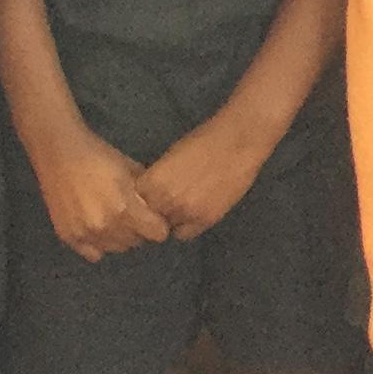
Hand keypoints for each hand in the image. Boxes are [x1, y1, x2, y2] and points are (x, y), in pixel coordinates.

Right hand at [28, 122, 169, 262]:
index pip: (158, 234)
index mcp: (125, 209)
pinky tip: (96, 227)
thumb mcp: (131, 169)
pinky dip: (97, 243)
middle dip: (137, 230)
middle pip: (136, 242)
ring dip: (118, 237)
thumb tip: (160, 208)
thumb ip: (147, 193)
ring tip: (111, 218)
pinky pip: (93, 253)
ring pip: (115, 248)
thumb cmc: (98, 156)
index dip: (158, 224)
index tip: (152, 216)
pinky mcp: (68, 236)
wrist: (59, 151)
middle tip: (128, 213)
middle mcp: (106, 226)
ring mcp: (85, 234)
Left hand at [137, 110, 274, 239]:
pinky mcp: (207, 219)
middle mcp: (166, 201)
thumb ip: (158, 178)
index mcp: (153, 182)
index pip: (134, 202)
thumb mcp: (170, 156)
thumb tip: (149, 192)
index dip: (141, 199)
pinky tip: (193, 212)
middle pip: (149, 218)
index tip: (148, 196)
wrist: (238, 141)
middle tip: (166, 201)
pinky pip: (185, 233)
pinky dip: (186, 226)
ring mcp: (187, 212)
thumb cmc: (203, 140)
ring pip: (167, 227)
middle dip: (155, 211)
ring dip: (171, 218)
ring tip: (182, 203)